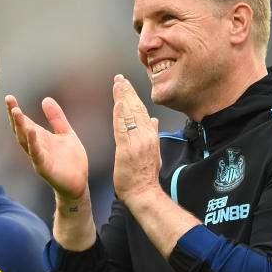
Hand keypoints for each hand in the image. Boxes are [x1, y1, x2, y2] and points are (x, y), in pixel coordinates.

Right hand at [6, 94, 89, 202]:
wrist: (79, 182)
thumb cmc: (71, 160)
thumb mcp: (66, 133)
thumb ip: (56, 118)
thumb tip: (45, 99)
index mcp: (40, 137)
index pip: (25, 122)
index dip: (16, 110)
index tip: (9, 97)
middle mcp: (36, 146)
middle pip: (21, 129)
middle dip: (14, 116)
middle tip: (9, 101)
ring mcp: (38, 157)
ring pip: (25, 141)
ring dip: (20, 126)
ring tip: (17, 112)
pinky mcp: (44, 167)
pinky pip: (36, 154)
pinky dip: (32, 142)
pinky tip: (31, 130)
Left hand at [111, 75, 160, 204]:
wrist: (145, 193)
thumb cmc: (146, 177)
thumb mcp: (154, 153)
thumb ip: (152, 135)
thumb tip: (153, 120)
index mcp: (150, 136)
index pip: (142, 111)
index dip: (134, 97)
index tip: (127, 84)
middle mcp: (145, 136)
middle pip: (136, 109)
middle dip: (127, 92)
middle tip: (119, 78)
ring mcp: (137, 142)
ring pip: (129, 115)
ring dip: (122, 98)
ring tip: (117, 84)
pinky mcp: (126, 150)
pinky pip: (122, 129)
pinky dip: (120, 115)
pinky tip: (118, 103)